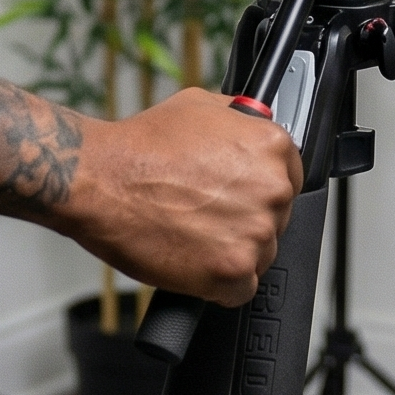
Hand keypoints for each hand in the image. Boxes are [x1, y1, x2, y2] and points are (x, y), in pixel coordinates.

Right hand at [59, 86, 302, 304]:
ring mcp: (256, 233)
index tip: (243, 193)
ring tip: (195, 235)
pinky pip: (240, 289)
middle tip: (209, 214)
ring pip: (261, 254)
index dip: (262, 187)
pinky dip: (219, 284)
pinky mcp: (234, 272)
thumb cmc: (143, 146)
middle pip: (277, 217)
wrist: (103, 181)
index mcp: (271, 146)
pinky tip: (195, 260)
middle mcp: (272, 188)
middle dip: (247, 219)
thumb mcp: (200, 105)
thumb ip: (239, 119)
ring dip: (233, 251)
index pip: (291, 175)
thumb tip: (251, 125)